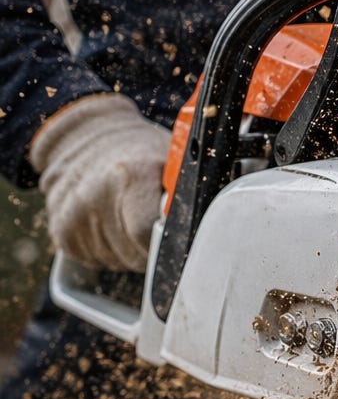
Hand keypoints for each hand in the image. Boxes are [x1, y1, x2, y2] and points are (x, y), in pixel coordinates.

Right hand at [29, 93, 171, 272]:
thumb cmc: (140, 151)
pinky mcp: (61, 231)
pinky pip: (95, 260)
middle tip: (158, 229)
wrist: (87, 137)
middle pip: (133, 253)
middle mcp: (94, 195)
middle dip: (152, 251)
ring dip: (130, 252)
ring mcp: (72, 214)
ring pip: (116, 262)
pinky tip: (114, 226)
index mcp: (129, 175)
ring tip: (133, 221)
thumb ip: (188, 193)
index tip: (176, 241)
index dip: (165, 244)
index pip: (146, 231)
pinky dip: (110, 252)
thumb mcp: (172, 160)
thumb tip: (216, 221)